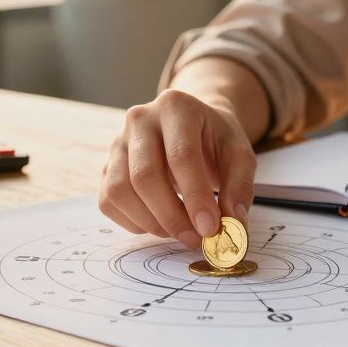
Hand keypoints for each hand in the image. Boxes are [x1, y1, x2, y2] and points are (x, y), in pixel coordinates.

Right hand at [99, 89, 256, 247]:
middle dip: (171, 216)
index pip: (181, 156)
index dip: (195, 196)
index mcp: (176, 107)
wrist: (193, 126)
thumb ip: (239, 187)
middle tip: (196, 239)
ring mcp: (118, 142)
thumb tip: (233, 223)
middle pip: (144, 175)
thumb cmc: (215, 140)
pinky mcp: (107, 165)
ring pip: (120, 191)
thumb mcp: (240, 154)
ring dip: (151, 222)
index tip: (210, 228)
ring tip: (180, 231)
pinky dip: (133, 222)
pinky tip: (159, 223)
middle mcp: (140, 119)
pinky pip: (108, 202)